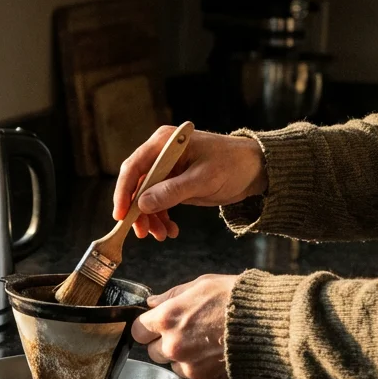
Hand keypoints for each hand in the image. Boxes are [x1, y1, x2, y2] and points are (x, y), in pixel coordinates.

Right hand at [112, 126, 267, 240]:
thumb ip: (172, 191)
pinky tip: (170, 230)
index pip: (134, 167)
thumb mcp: (203, 179)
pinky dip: (162, 218)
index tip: (121, 215)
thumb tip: (142, 204)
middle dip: (138, 210)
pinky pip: (159, 203)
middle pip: (136, 184)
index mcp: (165, 144)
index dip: (124, 191)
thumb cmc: (233, 164)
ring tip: (161, 235)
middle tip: (142, 232)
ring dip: (150, 218)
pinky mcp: (173, 184)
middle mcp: (160, 155)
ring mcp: (166, 170)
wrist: (255, 169)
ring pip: (146, 198)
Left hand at [131, 275, 237, 378]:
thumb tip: (152, 302)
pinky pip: (196, 377)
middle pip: (153, 352)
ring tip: (208, 342)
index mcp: (167, 320)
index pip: (138, 331)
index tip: (156, 325)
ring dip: (184, 358)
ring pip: (174, 366)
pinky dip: (203, 368)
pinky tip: (219, 353)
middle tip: (188, 332)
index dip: (147, 327)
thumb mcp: (202, 285)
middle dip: (165, 343)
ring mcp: (190, 367)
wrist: (272, 324)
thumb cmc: (238, 299)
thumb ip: (172, 296)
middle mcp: (173, 347)